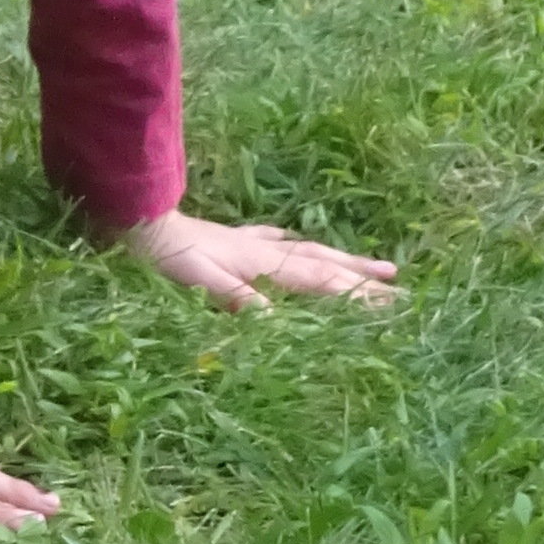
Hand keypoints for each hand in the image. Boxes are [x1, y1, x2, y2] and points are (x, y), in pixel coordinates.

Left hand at [122, 208, 399, 313]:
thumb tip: (274, 320)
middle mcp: (266, 251)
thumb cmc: (171, 258)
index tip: (393, 302)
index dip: (357, 294)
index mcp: (264, 265)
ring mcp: (251, 243)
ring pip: (307, 251)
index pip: (322, 282)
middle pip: (325, 263)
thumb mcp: (201, 283)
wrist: (144, 223)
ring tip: (369, 263)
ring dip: (340, 259)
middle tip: (399, 282)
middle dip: (362, 275)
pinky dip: (291, 244)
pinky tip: (293, 240)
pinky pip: (273, 241)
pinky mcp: (233, 240)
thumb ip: (237, 298)